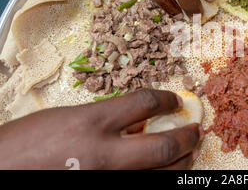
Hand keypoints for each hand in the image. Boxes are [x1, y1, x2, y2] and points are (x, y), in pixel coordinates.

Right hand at [0, 89, 201, 169]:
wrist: (3, 171)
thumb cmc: (27, 143)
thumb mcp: (68, 119)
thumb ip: (106, 120)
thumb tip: (138, 124)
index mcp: (93, 122)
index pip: (145, 103)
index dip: (166, 98)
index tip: (175, 99)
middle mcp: (106, 154)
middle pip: (165, 145)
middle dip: (188, 136)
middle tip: (196, 129)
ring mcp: (109, 179)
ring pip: (162, 174)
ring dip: (183, 162)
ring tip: (190, 151)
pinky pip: (146, 186)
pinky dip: (160, 177)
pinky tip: (165, 171)